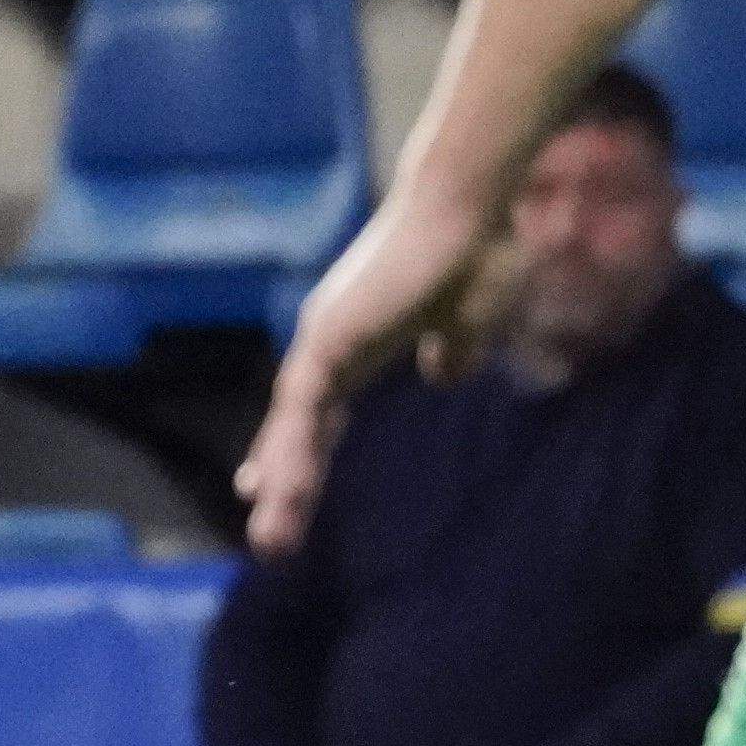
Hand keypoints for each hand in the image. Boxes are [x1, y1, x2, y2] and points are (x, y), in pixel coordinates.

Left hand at [237, 184, 510, 551]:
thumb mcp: (468, 320)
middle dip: (284, 482)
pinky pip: (303, 405)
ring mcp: (324, 337)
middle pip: (298, 426)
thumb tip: (442, 376)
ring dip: (283, 484)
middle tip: (270, 540)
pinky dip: (289, 448)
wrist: (467, 205)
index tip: (271, 490)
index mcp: (357, 339)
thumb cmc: (474, 251)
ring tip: (272, 539)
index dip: (300, 451)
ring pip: (293, 426)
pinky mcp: (330, 336)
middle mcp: (329, 339)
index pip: (318, 410)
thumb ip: (450, 350)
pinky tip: (277, 488)